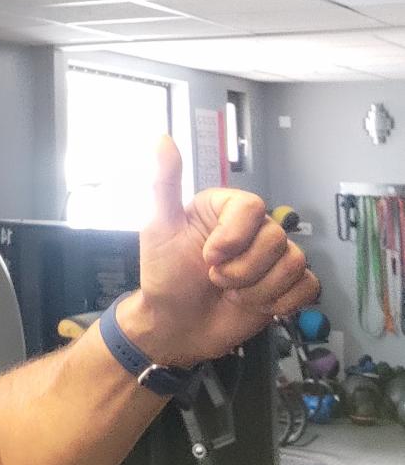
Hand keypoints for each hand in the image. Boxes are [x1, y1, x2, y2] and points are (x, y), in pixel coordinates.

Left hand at [117, 135, 318, 365]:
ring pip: (293, 264)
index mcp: (225, 209)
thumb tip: (163, 138)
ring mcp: (271, 258)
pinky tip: (255, 306)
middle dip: (243, 270)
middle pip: (276, 238)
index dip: (235, 237)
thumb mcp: (159, 228)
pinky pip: (307, 287)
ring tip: (232, 294)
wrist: (176, 326)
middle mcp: (253, 229)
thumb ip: (165, 184)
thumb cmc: (165, 275)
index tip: (209, 257)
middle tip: (216, 280)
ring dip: (258, 290)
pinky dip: (281, 303)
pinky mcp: (286, 286)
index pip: (253, 207)